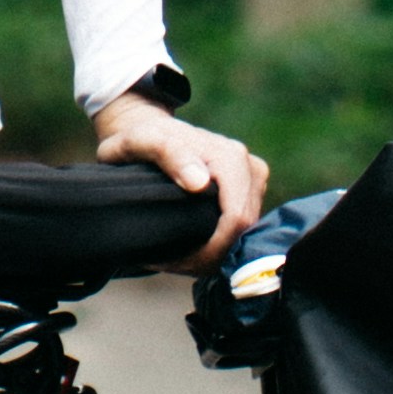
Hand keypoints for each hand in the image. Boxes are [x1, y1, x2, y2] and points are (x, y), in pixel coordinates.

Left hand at [91, 84, 270, 252]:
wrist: (148, 132)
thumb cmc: (139, 138)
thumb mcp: (140, 142)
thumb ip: (167, 154)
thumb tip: (199, 183)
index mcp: (230, 157)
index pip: (236, 219)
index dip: (210, 249)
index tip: (174, 260)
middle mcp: (250, 167)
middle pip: (242, 233)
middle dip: (209, 256)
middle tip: (169, 262)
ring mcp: (253, 180)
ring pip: (244, 236)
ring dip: (213, 254)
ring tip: (176, 256)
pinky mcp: (250, 192)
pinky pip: (242, 231)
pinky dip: (218, 246)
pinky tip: (190, 248)